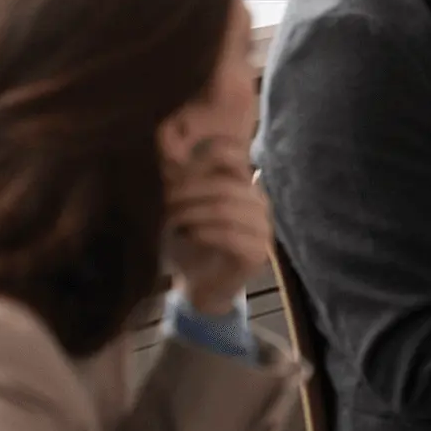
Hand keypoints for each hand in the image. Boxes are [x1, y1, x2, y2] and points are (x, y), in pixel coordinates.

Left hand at [163, 136, 269, 315]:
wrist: (201, 286)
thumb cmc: (191, 243)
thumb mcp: (182, 207)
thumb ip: (180, 180)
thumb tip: (168, 145)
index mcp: (245, 186)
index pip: (234, 156)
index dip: (206, 157)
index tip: (175, 172)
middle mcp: (259, 203)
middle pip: (225, 185)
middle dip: (190, 191)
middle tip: (167, 202)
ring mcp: (263, 228)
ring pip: (227, 209)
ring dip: (194, 212)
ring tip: (174, 220)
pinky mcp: (258, 253)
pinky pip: (231, 235)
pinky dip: (206, 232)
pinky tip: (191, 235)